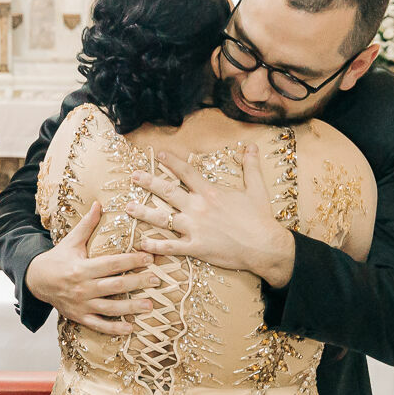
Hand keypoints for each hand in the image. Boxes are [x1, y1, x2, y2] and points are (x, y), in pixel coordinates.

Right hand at [25, 201, 155, 335]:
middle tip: (157, 280)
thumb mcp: (71, 241)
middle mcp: (82, 287)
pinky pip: (98, 325)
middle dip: (137, 282)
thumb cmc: (58, 258)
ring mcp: (81, 304)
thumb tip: (99, 203)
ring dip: (131, 307)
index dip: (131, 261)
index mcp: (82, 268)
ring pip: (110, 308)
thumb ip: (87, 225)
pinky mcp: (79, 317)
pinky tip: (130, 328)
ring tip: (149, 305)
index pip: (111, 264)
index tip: (149, 257)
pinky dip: (114, 328)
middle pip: (114, 286)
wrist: (36, 280)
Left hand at [125, 145, 295, 287]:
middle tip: (134, 176)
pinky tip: (142, 243)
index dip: (171, 162)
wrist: (265, 246)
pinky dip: (155, 245)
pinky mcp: (195, 247)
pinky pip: (170, 246)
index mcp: (210, 192)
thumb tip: (252, 147)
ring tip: (128, 207)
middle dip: (149, 182)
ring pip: (162, 218)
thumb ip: (250, 167)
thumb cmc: (261, 219)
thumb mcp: (257, 189)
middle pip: (168, 192)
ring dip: (143, 212)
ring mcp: (194, 228)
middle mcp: (198, 207)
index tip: (158, 155)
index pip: (186, 172)